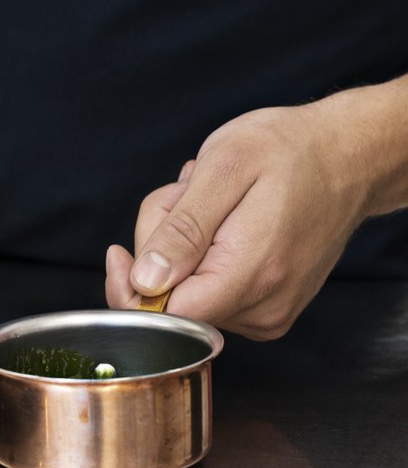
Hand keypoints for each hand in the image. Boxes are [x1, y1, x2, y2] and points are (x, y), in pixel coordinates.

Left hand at [104, 103, 370, 338]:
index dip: (131, 287)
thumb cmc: (289, 151)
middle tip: (185, 197)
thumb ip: (182, 231)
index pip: (164, 317)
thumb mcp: (224, 170)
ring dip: (180, 245)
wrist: (348, 156)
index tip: (120, 251)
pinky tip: (220, 219)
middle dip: (159, 248)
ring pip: (185, 292)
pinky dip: (200, 254)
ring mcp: (267, 312)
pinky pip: (207, 289)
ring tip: (210, 202)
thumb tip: (147, 282)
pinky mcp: (265, 308)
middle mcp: (262, 308)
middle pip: (170, 301)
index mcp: (250, 276)